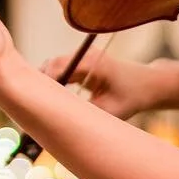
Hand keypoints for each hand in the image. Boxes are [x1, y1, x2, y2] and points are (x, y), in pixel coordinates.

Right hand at [39, 52, 174, 119]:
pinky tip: (48, 98)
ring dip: (45, 82)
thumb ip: (87, 114)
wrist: (148, 84)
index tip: (35, 100)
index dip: (44, 82)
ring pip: (53, 65)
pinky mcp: (81, 61)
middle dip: (39, 83)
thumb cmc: (132, 97)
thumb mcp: (111, 112)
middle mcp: (85, 55)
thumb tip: (61, 124)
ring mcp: (82, 56)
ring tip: (38, 103)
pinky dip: (52, 81)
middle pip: (52, 64)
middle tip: (30, 105)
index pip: (59, 67)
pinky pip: (60, 68)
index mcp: (92, 63)